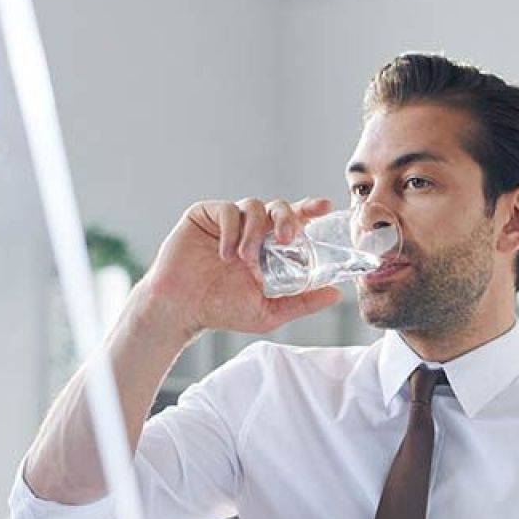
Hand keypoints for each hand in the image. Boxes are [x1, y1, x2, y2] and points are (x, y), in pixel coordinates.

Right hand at [137, 196, 341, 340]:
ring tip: (245, 260)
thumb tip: (336, 295)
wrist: (182, 309)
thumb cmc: (222, 310)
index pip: (295, 220)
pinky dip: (231, 231)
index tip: (324, 206)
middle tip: (285, 238)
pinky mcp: (206, 216)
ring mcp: (229, 221)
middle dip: (286, 218)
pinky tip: (225, 255)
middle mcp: (251, 230)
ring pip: (254, 207)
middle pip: (278, 207)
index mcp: (269, 247)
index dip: (309, 209)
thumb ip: (302, 302)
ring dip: (254, 233)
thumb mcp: (269, 312)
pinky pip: (227, 211)